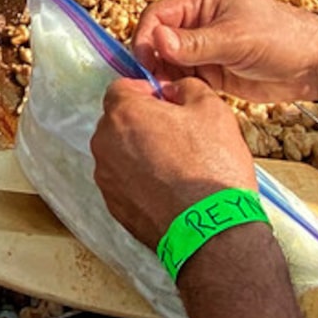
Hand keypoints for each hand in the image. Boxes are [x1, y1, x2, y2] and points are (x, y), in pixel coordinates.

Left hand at [91, 75, 258, 248]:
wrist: (213, 230)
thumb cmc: (212, 167)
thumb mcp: (212, 109)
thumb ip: (187, 87)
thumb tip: (174, 90)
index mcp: (123, 113)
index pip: (122, 88)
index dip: (147, 92)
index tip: (168, 105)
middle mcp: (105, 143)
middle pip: (118, 121)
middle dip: (142, 123)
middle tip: (176, 136)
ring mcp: (107, 178)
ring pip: (119, 152)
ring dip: (139, 153)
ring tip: (175, 166)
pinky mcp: (114, 206)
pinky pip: (124, 182)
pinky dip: (140, 181)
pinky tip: (168, 189)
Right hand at [131, 0, 317, 104]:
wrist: (316, 64)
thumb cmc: (282, 37)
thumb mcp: (236, 38)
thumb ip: (196, 42)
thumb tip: (157, 39)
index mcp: (200, 3)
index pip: (157, 15)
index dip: (146, 37)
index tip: (143, 62)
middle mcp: (198, 25)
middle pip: (159, 41)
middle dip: (154, 62)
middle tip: (154, 85)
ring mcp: (206, 51)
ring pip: (171, 64)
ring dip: (166, 79)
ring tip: (169, 97)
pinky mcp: (215, 73)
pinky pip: (187, 81)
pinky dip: (181, 91)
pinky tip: (184, 102)